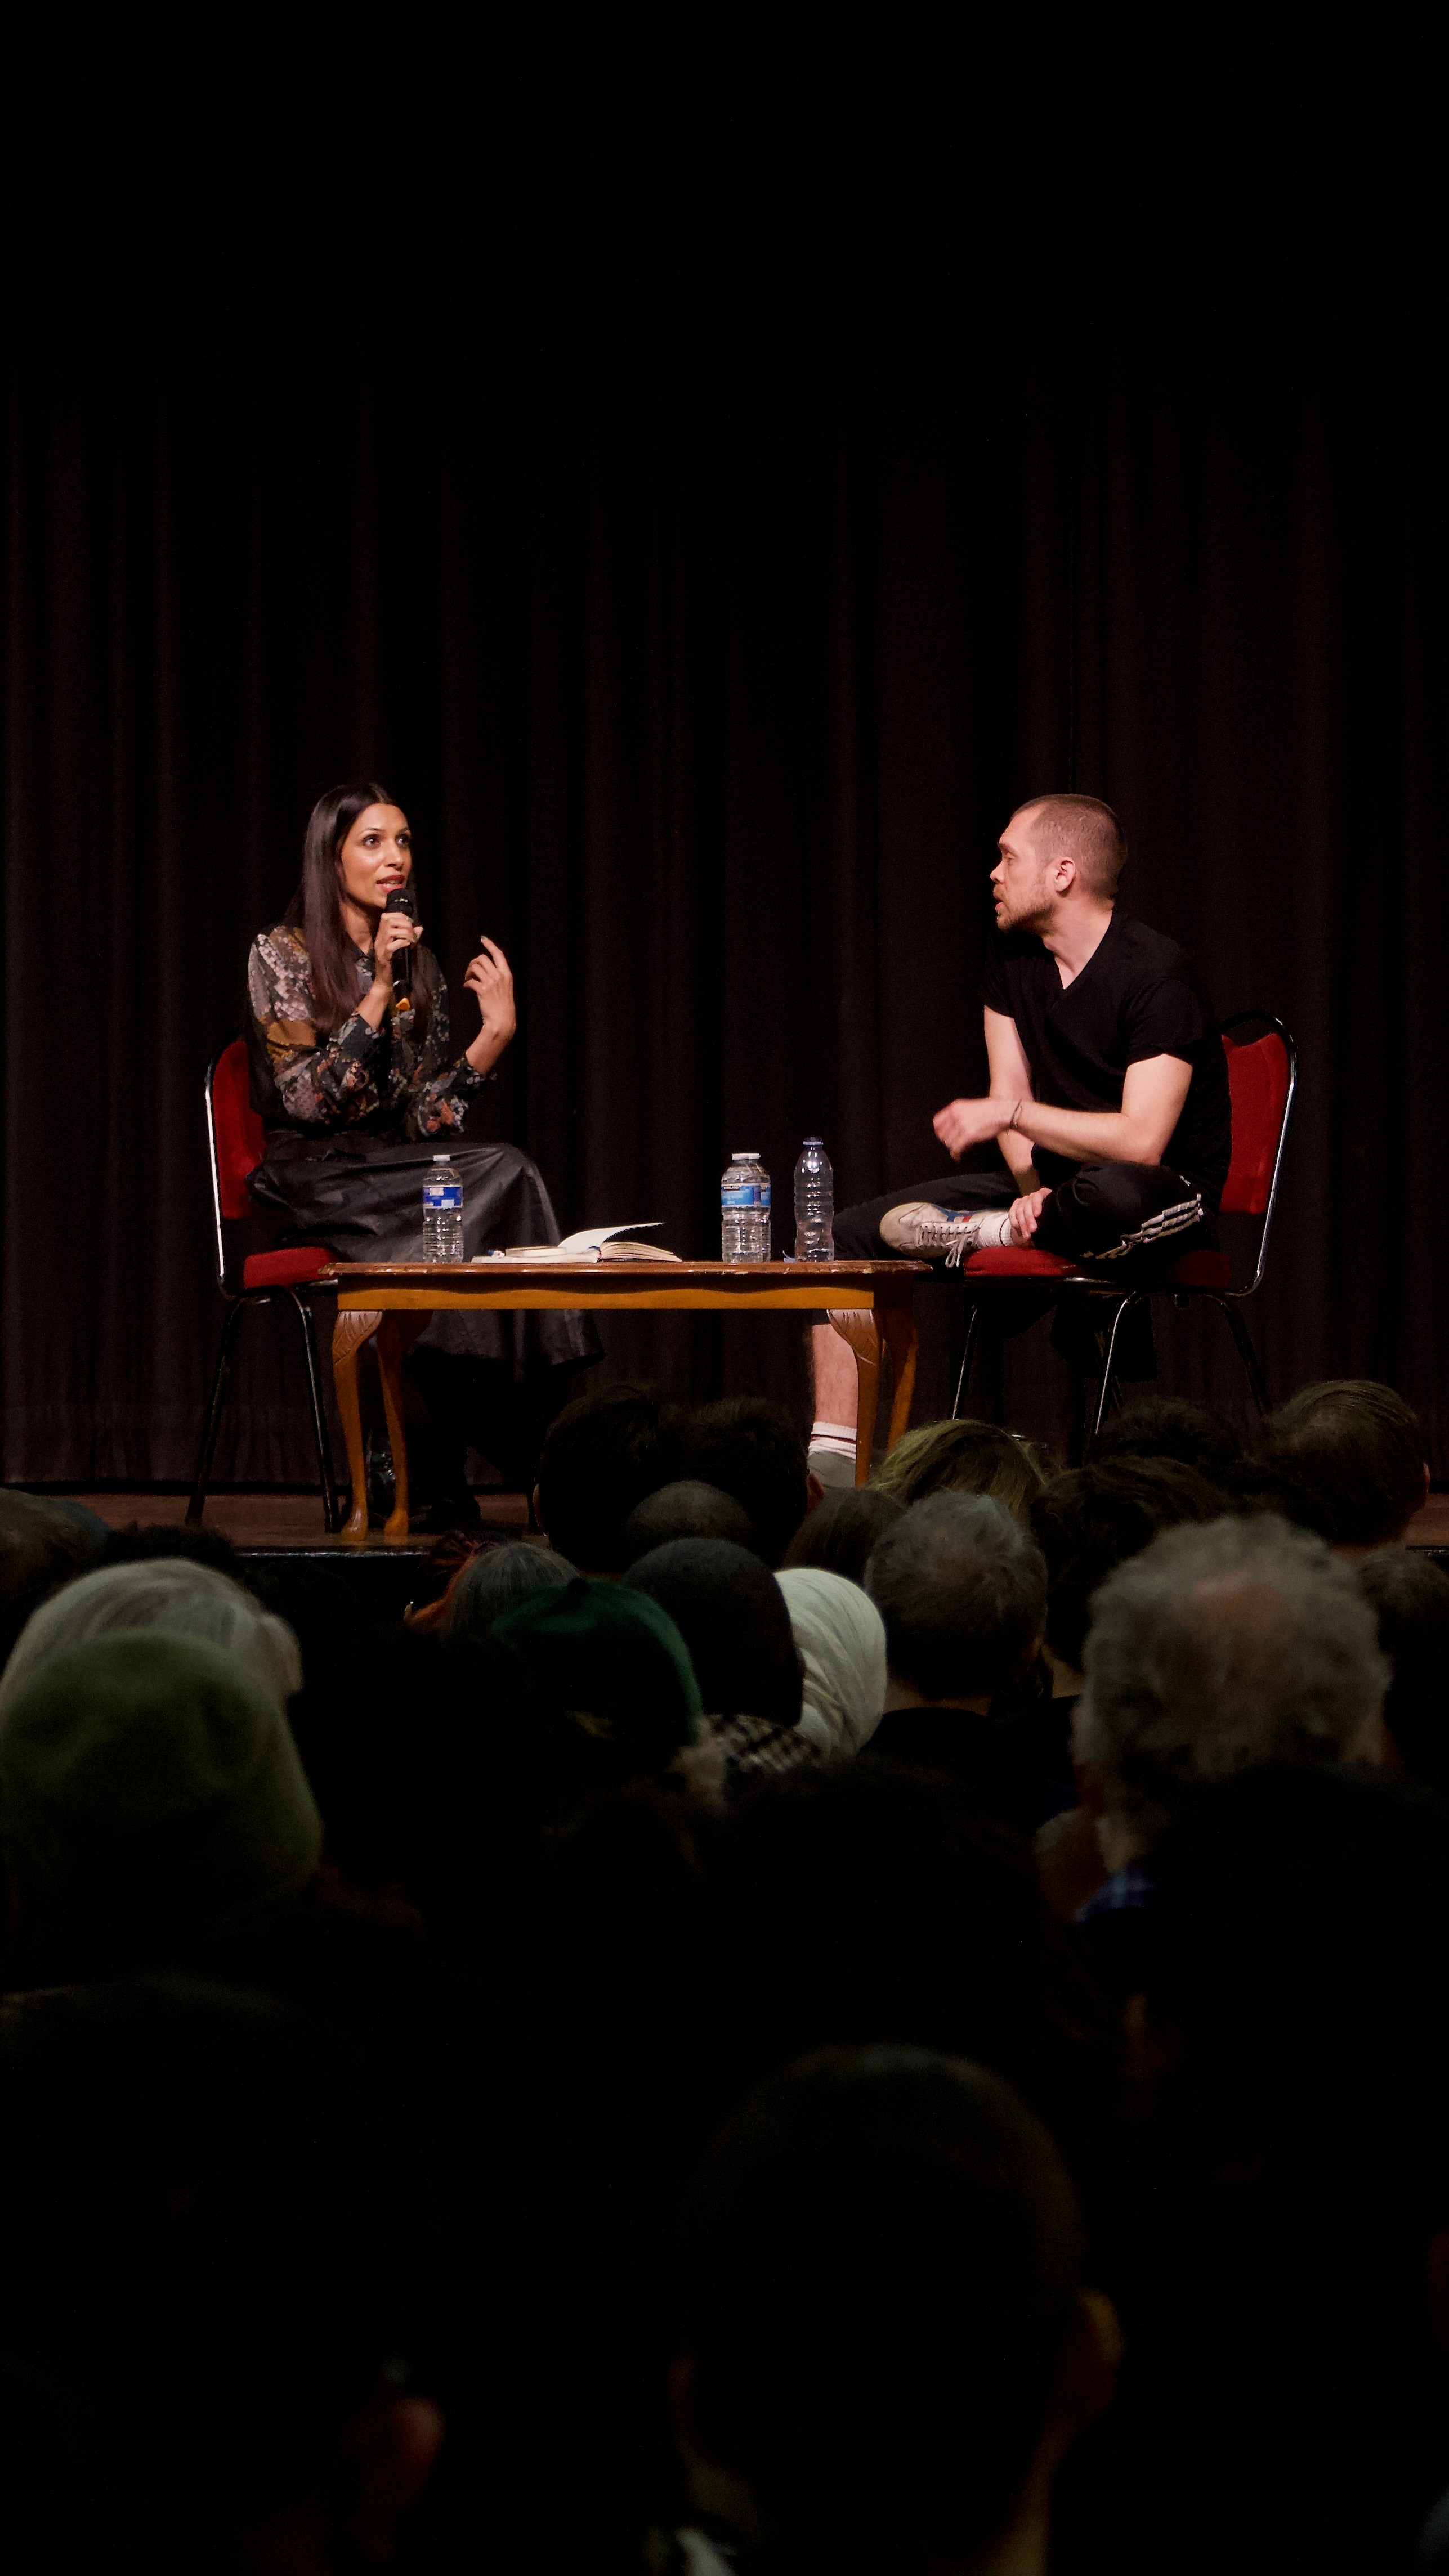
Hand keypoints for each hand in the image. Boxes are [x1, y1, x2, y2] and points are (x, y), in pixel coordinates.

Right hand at [370, 907, 421, 991]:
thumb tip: (419, 928)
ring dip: (405, 933)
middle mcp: (379, 939)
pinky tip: (408, 945)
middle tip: (412, 932)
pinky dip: (402, 943)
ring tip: (412, 939)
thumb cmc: (395, 965)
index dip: (400, 916)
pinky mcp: (384, 957)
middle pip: (388, 921)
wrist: (385, 982)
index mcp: (381, 935)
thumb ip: (410, 937)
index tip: (410, 923)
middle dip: (404, 923)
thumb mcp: (404, 948)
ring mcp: (380, 948)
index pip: (386, 917)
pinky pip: (392, 946)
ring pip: (390, 931)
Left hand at [464, 937, 516, 1064]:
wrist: (502, 1021)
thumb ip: (498, 978)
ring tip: (468, 980)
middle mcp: (499, 976)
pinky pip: (470, 981)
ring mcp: (491, 983)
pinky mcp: (482, 991)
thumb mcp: (505, 989)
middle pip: (482, 958)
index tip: (483, 939)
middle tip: (470, 971)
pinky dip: (466, 983)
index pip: (499, 954)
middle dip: (473, 962)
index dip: (490, 945)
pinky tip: (467, 988)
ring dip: (468, 972)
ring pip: (475, 967)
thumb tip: (484, 971)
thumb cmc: (503, 1007)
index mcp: (507, 974)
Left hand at [932, 1096, 1012, 1158]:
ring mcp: (961, 1125)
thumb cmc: (991, 1111)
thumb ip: (959, 1115)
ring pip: (948, 1142)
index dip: (939, 1132)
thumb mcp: (970, 1107)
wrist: (1003, 1112)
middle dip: (948, 1141)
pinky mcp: (968, 1135)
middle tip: (955, 1144)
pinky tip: (958, 1157)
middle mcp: (956, 1115)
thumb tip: (952, 1130)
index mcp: (955, 1107)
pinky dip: (956, 1155)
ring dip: (954, 1148)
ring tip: (961, 1148)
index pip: (936, 1122)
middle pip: (941, 1134)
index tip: (943, 1137)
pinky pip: (956, 1148)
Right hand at [1008, 1187, 1050, 1242]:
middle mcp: (1032, 1196)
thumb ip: (1051, 1219)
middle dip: (1029, 1218)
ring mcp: (1023, 1201)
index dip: (1036, 1205)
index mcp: (1044, 1195)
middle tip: (1033, 1230)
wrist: (1039, 1225)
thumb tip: (1051, 1224)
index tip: (1037, 1215)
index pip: (1038, 1196)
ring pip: (1019, 1211)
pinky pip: (1012, 1214)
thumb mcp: (1051, 1220)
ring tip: (1027, 1236)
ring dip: (1023, 1225)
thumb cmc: (1049, 1222)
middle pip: (1027, 1205)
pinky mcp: (1015, 1207)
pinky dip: (1015, 1224)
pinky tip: (1020, 1232)